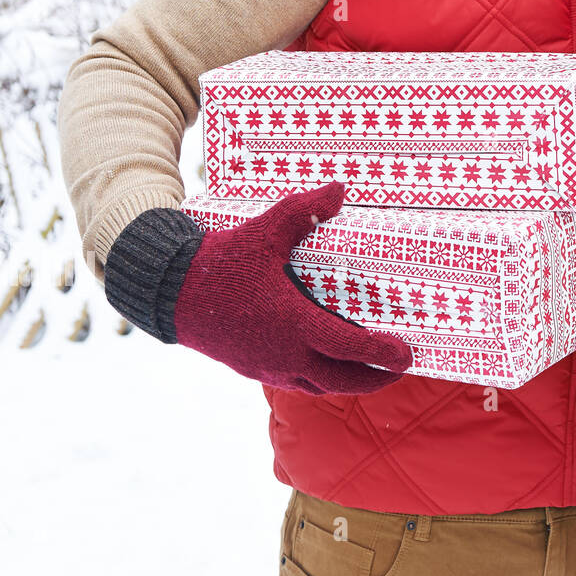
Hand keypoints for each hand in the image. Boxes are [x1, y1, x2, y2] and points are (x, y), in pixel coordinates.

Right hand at [175, 180, 413, 394]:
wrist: (169, 293)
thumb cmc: (221, 262)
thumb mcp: (265, 231)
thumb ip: (304, 210)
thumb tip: (340, 189)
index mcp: (292, 323)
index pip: (350, 348)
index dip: (382, 355)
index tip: (406, 354)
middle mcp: (283, 353)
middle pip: (341, 380)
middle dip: (374, 379)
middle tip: (399, 368)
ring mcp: (267, 365)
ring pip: (318, 387)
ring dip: (348, 383)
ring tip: (369, 371)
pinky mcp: (253, 368)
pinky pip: (296, 383)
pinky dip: (320, 379)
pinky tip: (326, 364)